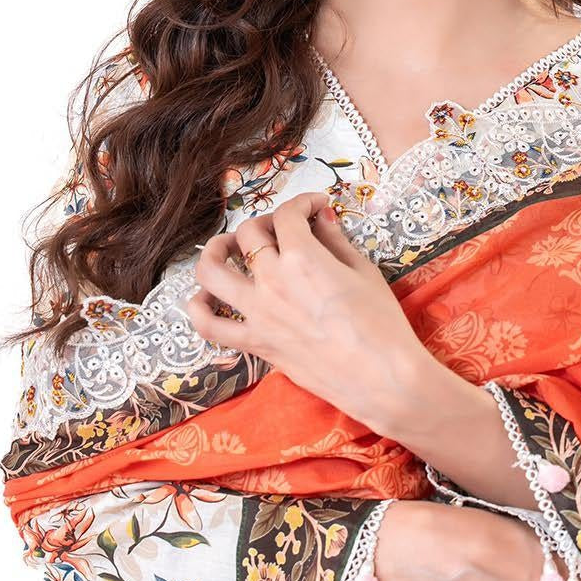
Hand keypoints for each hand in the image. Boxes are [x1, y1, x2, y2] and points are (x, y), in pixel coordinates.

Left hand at [184, 190, 433, 433]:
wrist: (381, 377)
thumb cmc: (381, 324)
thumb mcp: (364, 272)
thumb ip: (336, 241)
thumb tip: (321, 218)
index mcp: (303, 258)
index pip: (287, 215)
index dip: (302, 202)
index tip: (316, 207)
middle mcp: (272, 280)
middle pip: (249, 234)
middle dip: (266, 222)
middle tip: (284, 230)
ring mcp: (257, 313)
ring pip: (211, 272)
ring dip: (215, 251)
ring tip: (228, 247)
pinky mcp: (255, 342)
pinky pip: (210, 326)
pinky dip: (198, 309)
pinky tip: (204, 297)